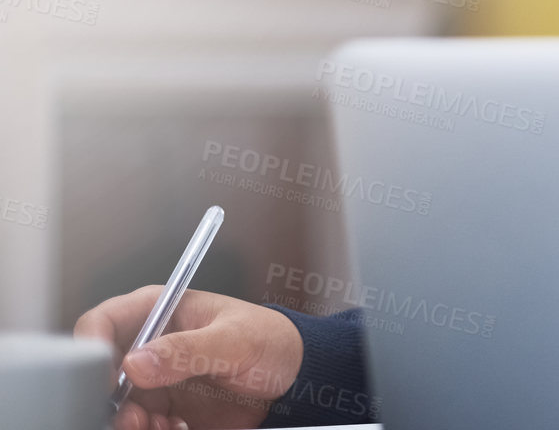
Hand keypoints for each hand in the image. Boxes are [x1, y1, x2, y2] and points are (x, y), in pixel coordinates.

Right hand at [74, 286, 303, 429]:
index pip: (102, 321)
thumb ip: (187, 350)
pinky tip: (173, 429)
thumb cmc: (272, 341)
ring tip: (158, 425)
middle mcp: (149, 345)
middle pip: (101, 372)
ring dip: (129, 421)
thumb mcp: (235, 340)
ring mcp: (154, 379)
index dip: (92, 347)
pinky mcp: (164, 408)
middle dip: (110, 398)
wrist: (295, 378)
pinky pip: (138, 424)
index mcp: (160, 310)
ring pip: (115, 405)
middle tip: (135, 416)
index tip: (107, 378)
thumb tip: (136, 362)